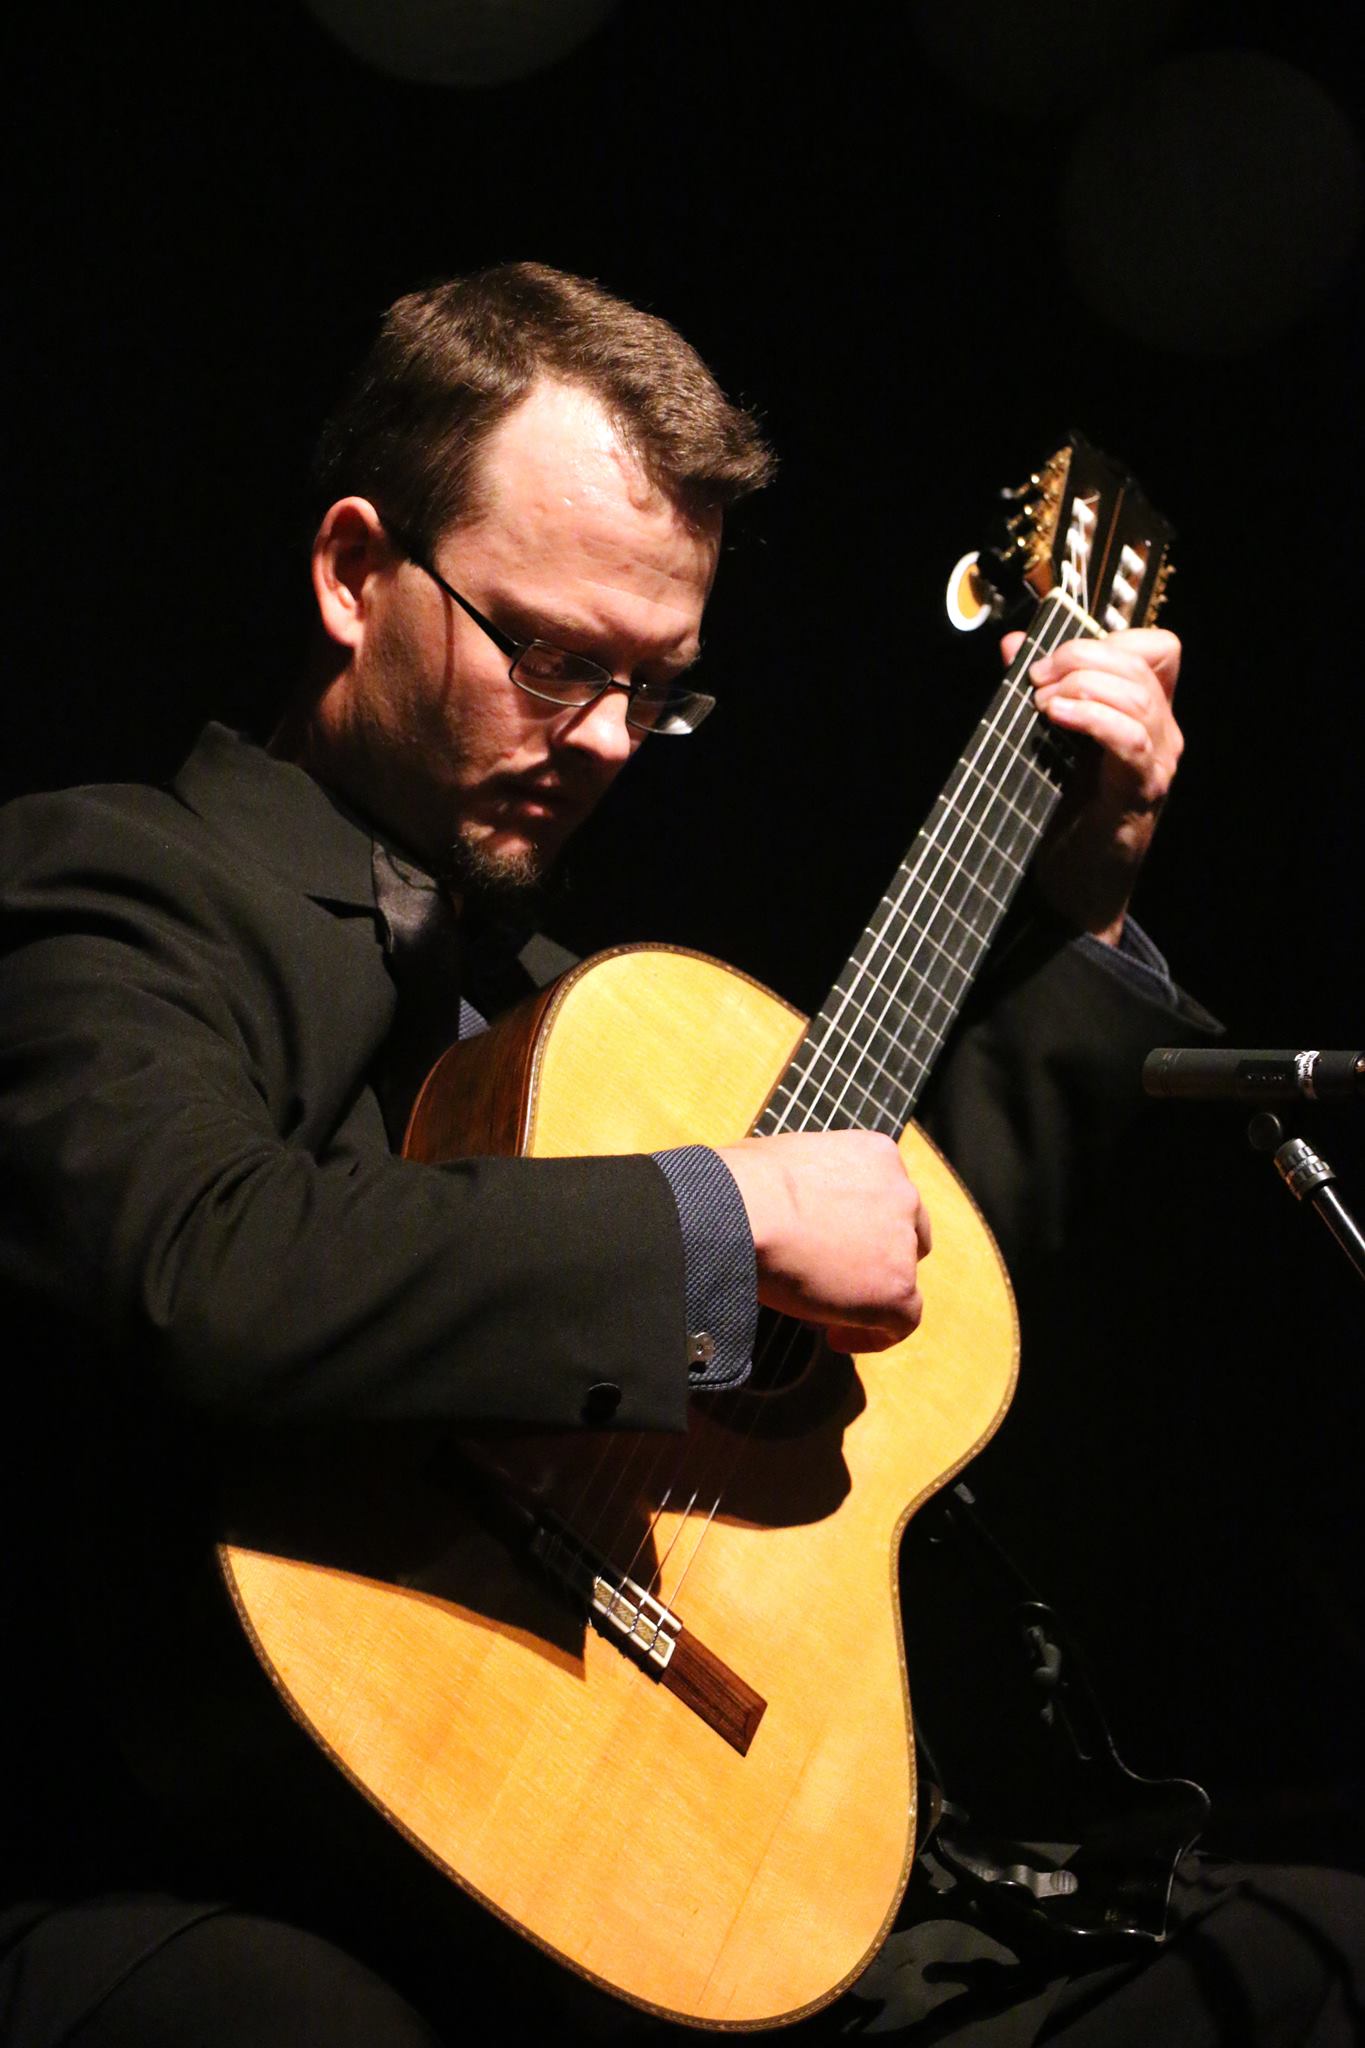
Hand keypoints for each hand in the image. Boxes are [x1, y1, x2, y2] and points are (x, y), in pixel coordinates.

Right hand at [718, 1130, 930, 1351]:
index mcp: (875, 1155)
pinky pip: (902, 1321)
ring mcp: (902, 1241)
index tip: (833, 1246)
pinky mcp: (897, 1287)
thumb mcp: (783, 1161)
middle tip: (836, 1278)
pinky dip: (874, 1334)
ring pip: (901, 1278)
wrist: (744, 1211)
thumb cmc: (739, 1184)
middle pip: (906, 1234)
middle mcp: (901, 1192)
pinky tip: (837, 1338)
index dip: (864, 1226)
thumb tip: (781, 1207)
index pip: (885, 1195)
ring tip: (823, 1311)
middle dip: (877, 1258)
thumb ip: (804, 1184)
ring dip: (867, 1294)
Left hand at [1003, 625, 1182, 942]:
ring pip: (1137, 695)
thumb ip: (1038, 689)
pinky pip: (1129, 738)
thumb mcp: (1049, 741)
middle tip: (1036, 678)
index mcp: (1146, 714)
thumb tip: (1012, 645)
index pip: (1156, 648)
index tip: (1053, 657)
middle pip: (1141, 663)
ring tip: (1041, 701)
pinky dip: (1092, 718)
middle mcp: (1162, 733)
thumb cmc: (1064, 817)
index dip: (1107, 639)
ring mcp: (1157, 761)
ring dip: (1082, 685)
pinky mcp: (1140, 790)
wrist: (1074, 890)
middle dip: (1081, 656)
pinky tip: (1057, 716)